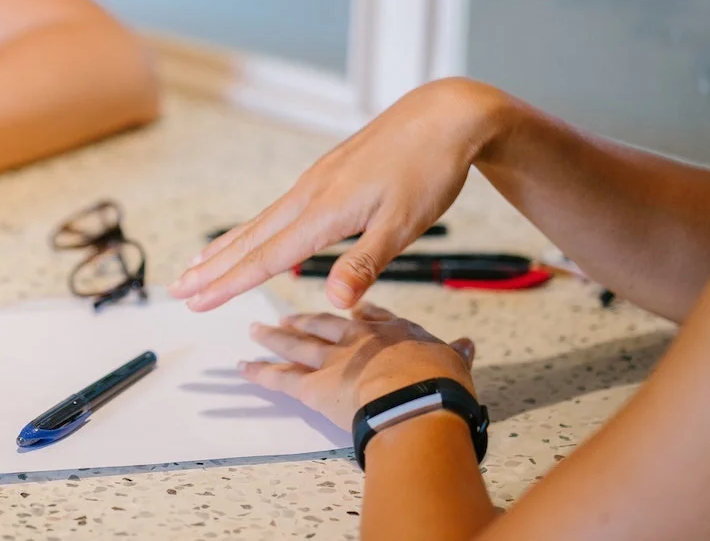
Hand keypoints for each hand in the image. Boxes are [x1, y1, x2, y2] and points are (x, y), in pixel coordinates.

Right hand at [170, 78, 510, 310]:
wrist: (444, 115)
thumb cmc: (430, 169)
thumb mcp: (404, 223)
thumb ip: (364, 264)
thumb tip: (333, 303)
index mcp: (324, 211)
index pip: (266, 257)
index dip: (228, 283)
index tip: (194, 301)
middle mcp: (310, 194)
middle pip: (250, 238)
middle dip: (212, 268)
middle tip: (176, 289)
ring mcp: (316, 182)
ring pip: (260, 221)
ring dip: (226, 247)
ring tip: (197, 264)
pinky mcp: (327, 175)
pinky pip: (278, 209)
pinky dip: (254, 228)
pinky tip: (255, 234)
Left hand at [241, 305, 475, 429]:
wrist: (416, 402)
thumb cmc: (440, 385)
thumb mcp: (454, 363)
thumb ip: (455, 353)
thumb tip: (467, 345)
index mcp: (393, 332)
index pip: (371, 317)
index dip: (358, 313)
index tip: (349, 308)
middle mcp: (357, 340)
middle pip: (325, 325)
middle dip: (305, 321)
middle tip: (287, 317)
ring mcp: (332, 361)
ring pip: (297, 345)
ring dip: (274, 338)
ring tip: (256, 331)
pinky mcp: (313, 387)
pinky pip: (279, 379)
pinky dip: (259, 373)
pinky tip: (243, 367)